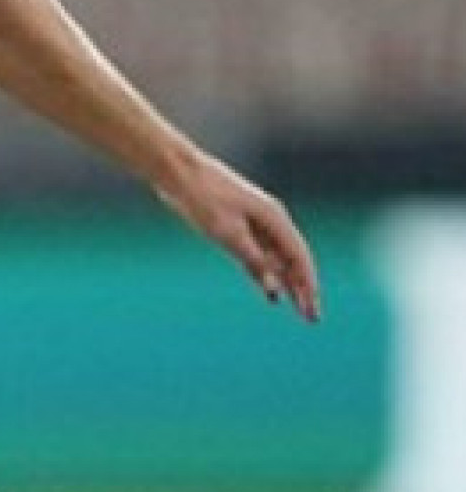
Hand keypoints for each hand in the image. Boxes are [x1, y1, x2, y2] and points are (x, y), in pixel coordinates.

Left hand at [155, 151, 320, 320]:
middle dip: (303, 289)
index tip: (312, 309)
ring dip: (287, 284)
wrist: (179, 173)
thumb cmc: (204, 199)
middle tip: (311, 318)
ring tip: (297, 309)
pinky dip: (265, 275)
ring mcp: (254, 224)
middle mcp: (270, 221)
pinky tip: (270, 293)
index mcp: (275, 219)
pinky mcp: (237, 227)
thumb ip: (253, 260)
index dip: (308, 284)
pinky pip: (257, 257)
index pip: (299, 257)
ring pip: (277, 260)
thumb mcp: (229, 233)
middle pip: (292, 261)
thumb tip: (274, 287)